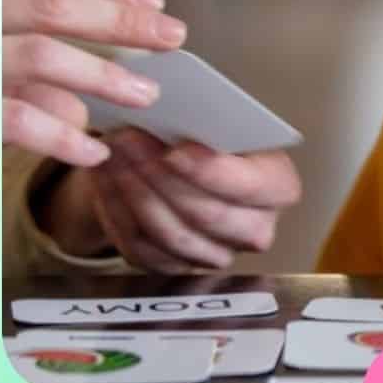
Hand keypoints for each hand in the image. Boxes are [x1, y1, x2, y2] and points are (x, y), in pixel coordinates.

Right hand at [2, 0, 186, 165]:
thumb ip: (20, 70)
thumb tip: (82, 107)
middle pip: (52, 7)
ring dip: (102, 76)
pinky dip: (62, 136)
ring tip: (148, 97)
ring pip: (41, 56)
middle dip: (120, 22)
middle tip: (175, 38)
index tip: (156, 2)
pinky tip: (94, 152)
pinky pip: (17, 118)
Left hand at [52, 128, 303, 272]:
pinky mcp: (175, 267)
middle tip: (128, 140)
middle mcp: (255, 228)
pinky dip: (118, 211)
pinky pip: (142, 249)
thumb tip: (168, 114)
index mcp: (277, 186)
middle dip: (161, 176)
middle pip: (208, 215)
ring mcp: (216, 253)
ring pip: (171, 235)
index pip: (252, 187)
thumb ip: (203, 120)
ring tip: (111, 152)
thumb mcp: (212, 117)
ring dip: (134, 190)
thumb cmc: (200, 135)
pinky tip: (105, 178)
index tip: (174, 151)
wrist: (174, 161)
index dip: (212, 173)